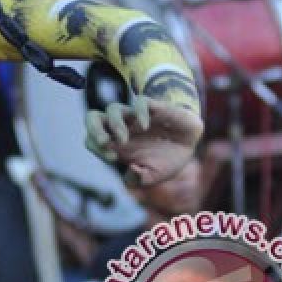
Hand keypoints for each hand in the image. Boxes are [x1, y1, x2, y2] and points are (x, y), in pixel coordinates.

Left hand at [86, 96, 202, 186]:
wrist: (190, 144)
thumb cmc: (166, 160)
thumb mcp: (154, 176)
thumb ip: (139, 179)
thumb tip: (130, 170)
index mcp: (116, 144)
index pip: (91, 139)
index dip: (96, 148)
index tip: (114, 159)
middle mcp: (122, 128)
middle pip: (93, 118)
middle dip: (93, 129)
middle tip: (104, 142)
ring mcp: (136, 117)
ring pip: (113, 109)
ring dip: (115, 124)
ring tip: (124, 140)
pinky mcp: (154, 107)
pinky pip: (140, 102)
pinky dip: (139, 112)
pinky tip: (145, 126)